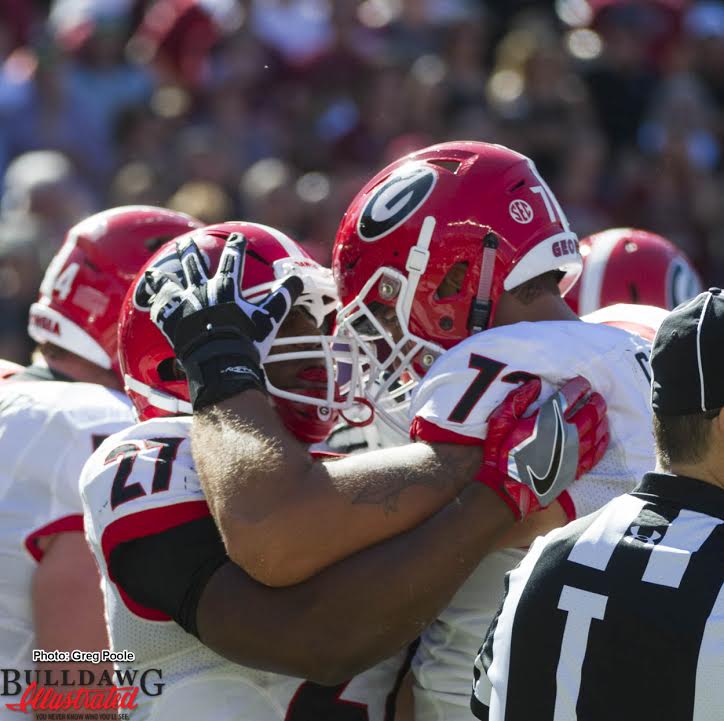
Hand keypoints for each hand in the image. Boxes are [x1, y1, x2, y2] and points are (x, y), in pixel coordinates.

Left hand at [146, 233, 301, 409]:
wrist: (220, 362)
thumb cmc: (247, 341)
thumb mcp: (270, 318)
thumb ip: (283, 297)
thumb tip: (298, 278)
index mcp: (226, 288)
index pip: (233, 260)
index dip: (237, 246)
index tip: (237, 237)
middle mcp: (202, 291)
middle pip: (194, 264)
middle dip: (192, 251)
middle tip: (189, 242)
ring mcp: (184, 304)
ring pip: (169, 282)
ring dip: (164, 273)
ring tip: (156, 269)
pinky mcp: (170, 321)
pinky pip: (158, 307)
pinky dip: (153, 301)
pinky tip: (149, 299)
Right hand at [477, 376, 607, 518]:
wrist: (508, 489)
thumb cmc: (501, 454)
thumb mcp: (500, 421)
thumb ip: (517, 400)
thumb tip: (535, 384)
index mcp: (547, 419)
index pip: (569, 397)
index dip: (579, 387)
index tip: (582, 383)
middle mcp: (565, 433)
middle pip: (589, 412)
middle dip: (595, 401)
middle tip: (596, 396)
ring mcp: (573, 452)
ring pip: (596, 431)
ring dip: (601, 418)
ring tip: (602, 412)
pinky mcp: (576, 469)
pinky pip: (596, 453)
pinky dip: (603, 442)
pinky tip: (604, 435)